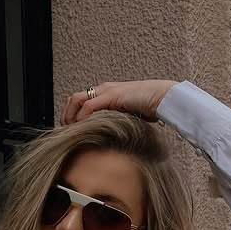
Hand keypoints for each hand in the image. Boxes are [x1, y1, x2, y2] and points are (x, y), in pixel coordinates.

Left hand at [60, 80, 175, 125]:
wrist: (163, 98)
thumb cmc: (150, 108)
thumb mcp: (127, 117)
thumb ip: (116, 123)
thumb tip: (108, 139)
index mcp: (105, 94)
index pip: (80, 101)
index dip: (71, 116)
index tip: (71, 133)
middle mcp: (102, 90)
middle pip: (73, 99)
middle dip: (66, 116)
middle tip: (66, 134)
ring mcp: (106, 91)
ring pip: (76, 100)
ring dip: (70, 117)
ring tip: (71, 132)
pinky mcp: (112, 95)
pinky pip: (89, 106)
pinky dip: (82, 118)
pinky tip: (83, 129)